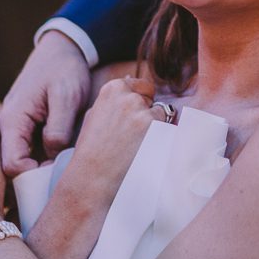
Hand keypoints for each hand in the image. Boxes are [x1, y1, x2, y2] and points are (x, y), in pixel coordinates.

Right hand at [0, 32, 91, 175]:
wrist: (64, 47)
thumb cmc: (65, 68)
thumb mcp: (66, 97)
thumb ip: (58, 129)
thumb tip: (51, 158)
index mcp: (12, 120)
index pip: (12, 165)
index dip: (33, 176)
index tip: (57, 174)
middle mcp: (7, 126)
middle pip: (12, 168)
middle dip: (35, 176)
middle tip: (63, 175)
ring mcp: (15, 127)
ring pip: (21, 160)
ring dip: (40, 166)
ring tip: (65, 166)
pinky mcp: (25, 127)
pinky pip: (29, 150)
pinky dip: (43, 156)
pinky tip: (63, 155)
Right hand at [53, 75, 160, 217]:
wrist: (91, 179)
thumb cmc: (91, 152)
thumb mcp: (95, 116)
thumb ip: (114, 98)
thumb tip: (129, 79)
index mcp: (113, 88)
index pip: (142, 86)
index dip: (139, 105)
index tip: (128, 122)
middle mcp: (129, 96)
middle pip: (152, 101)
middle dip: (146, 116)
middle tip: (128, 139)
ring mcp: (142, 110)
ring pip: (162, 115)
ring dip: (154, 129)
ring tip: (134, 148)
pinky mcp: (154, 127)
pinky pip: (168, 130)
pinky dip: (161, 141)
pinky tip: (143, 152)